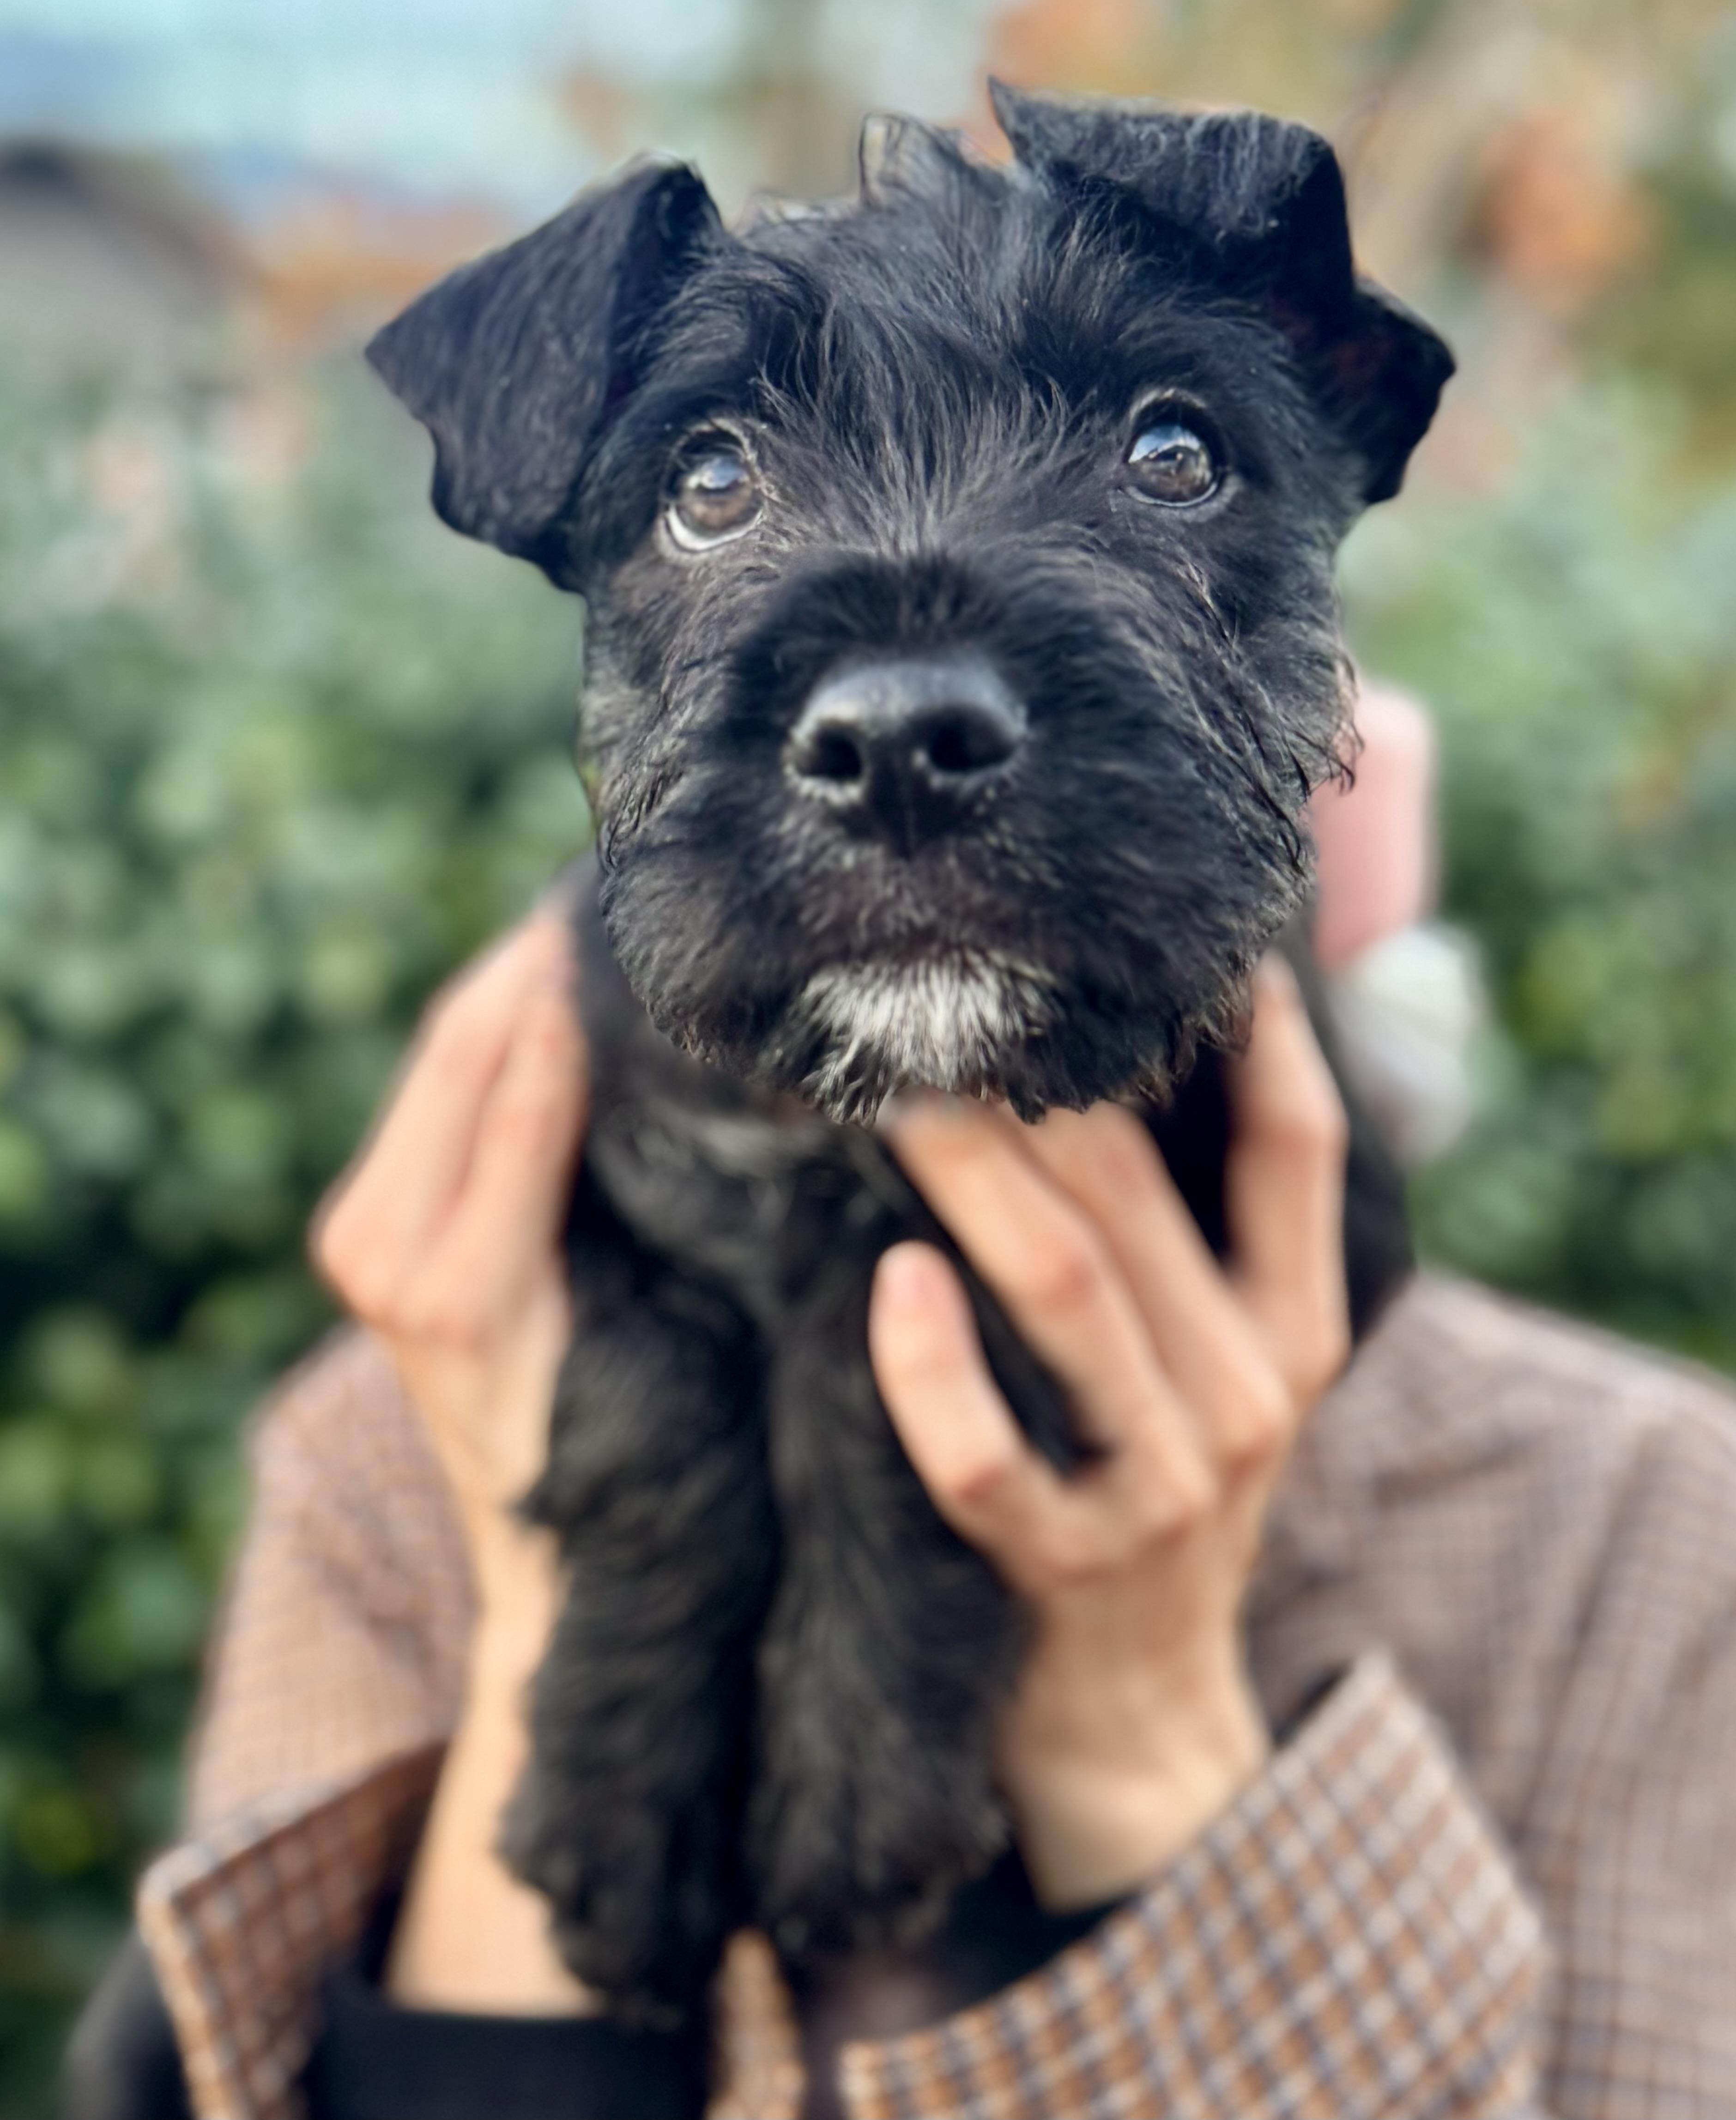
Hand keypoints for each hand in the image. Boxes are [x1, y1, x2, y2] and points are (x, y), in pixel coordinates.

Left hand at [310, 906, 586, 1628]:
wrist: (550, 1575)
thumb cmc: (630, 1458)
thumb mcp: (653, 1317)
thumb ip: (628, 1184)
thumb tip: (648, 1041)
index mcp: (455, 1283)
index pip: (518, 1082)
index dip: (572, 988)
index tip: (634, 910)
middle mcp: (382, 1252)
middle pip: (461, 1048)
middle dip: (533, 959)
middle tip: (612, 882)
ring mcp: (360, 1240)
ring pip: (444, 1058)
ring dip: (511, 981)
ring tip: (587, 914)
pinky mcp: (364, 1232)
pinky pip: (435, 1096)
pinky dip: (490, 1032)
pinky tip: (548, 987)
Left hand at [872, 960, 1347, 1908]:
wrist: (1138, 1726)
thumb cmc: (1155, 1498)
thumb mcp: (1216, 1369)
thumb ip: (1192, 1238)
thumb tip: (1127, 1058)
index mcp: (1296, 1330)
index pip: (1295, 1148)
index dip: (1258, 1030)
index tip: (1192, 926)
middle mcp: (1247, 1392)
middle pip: (1142, 1195)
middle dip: (1041, 1080)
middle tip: (940, 980)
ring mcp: (1164, 1485)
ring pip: (1067, 1292)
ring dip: (974, 1178)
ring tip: (893, 1087)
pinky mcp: (1065, 1566)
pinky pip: (987, 1457)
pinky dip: (931, 1368)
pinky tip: (890, 1279)